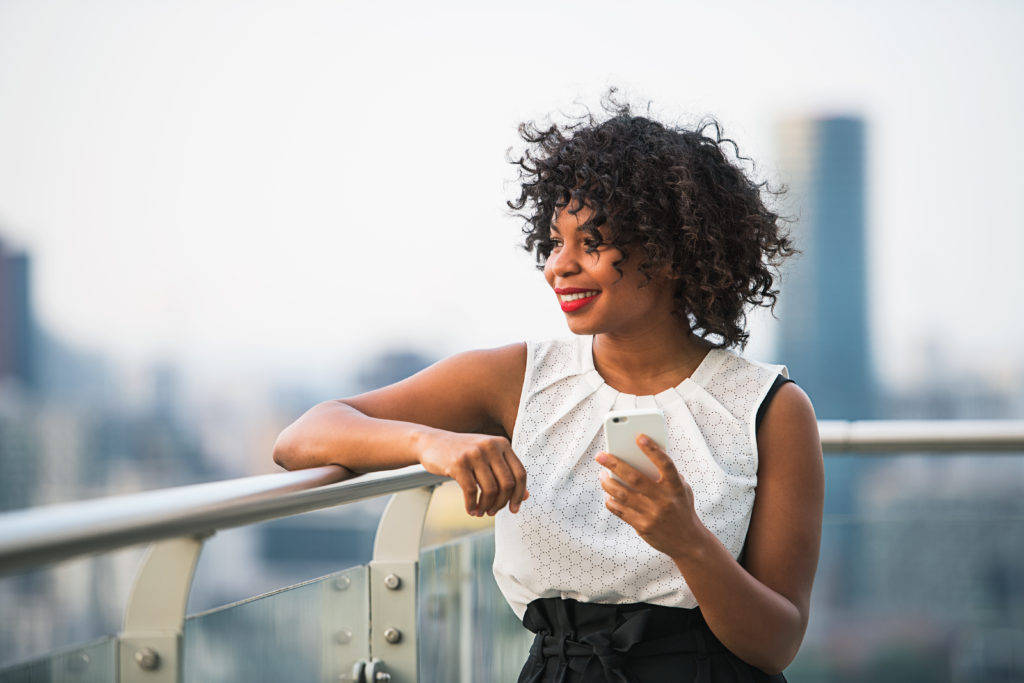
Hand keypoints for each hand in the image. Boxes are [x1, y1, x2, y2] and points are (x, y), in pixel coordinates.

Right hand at [417, 431, 528, 516]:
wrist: (432, 442)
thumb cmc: (463, 453)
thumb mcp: (487, 457)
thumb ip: (506, 473)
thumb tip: (525, 496)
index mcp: (502, 443)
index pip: (520, 473)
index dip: (519, 495)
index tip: (514, 508)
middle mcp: (490, 446)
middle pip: (507, 483)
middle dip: (502, 503)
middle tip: (493, 512)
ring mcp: (474, 454)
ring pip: (490, 490)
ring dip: (486, 506)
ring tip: (481, 512)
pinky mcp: (458, 463)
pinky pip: (471, 491)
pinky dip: (472, 505)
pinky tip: (470, 509)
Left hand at [596, 434, 705, 558]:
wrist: (688, 542)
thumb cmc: (681, 509)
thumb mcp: (682, 490)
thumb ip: (667, 475)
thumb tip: (639, 458)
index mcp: (676, 487)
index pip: (665, 464)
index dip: (653, 450)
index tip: (639, 437)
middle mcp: (664, 500)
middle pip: (635, 478)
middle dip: (614, 464)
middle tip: (600, 456)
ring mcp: (652, 514)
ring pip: (622, 494)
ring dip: (607, 483)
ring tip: (602, 475)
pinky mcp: (642, 526)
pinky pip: (620, 510)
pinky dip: (610, 500)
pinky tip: (607, 494)